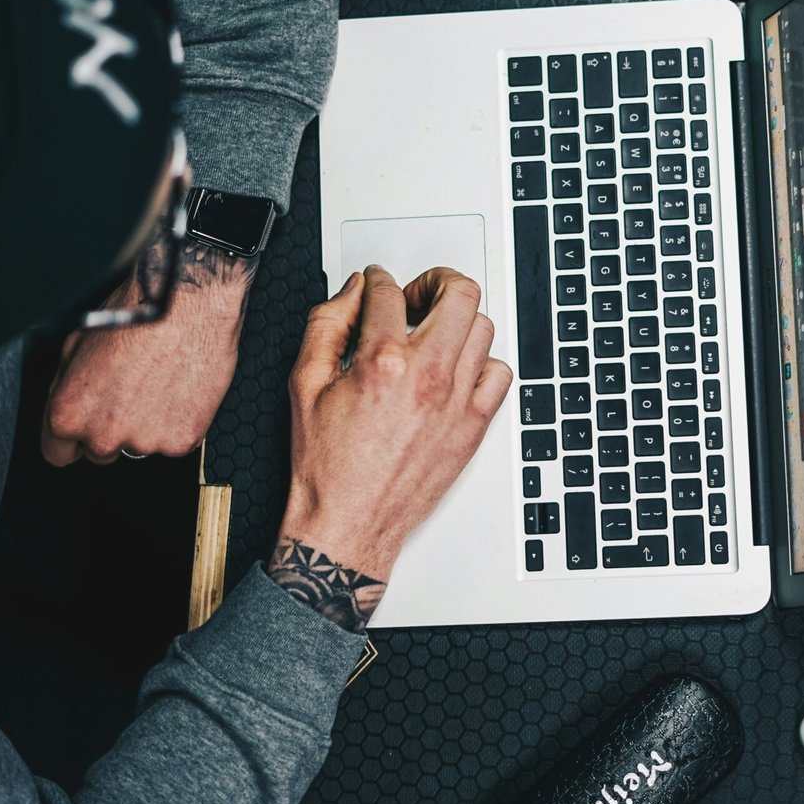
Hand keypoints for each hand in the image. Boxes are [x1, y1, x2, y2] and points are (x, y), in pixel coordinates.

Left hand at [41, 241, 257, 464]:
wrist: (188, 303)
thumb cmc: (135, 314)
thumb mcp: (77, 343)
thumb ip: (66, 386)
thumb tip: (67, 403)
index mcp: (68, 414)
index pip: (58, 453)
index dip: (73, 435)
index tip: (89, 420)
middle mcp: (103, 435)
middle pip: (101, 452)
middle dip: (112, 427)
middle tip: (131, 389)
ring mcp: (144, 442)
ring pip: (140, 446)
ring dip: (148, 423)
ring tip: (160, 381)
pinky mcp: (181, 440)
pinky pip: (175, 440)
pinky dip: (179, 420)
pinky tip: (180, 387)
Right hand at [267, 266, 511, 629]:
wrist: (349, 524)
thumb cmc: (326, 466)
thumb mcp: (304, 384)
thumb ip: (326, 325)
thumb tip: (351, 292)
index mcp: (382, 361)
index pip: (390, 290)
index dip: (377, 279)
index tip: (375, 284)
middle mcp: (428, 377)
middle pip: (459, 292)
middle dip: (435, 282)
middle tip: (417, 296)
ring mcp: (457, 401)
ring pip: (483, 328)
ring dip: (458, 320)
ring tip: (434, 332)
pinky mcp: (474, 427)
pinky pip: (499, 373)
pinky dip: (482, 362)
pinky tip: (457, 369)